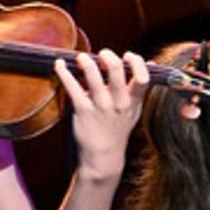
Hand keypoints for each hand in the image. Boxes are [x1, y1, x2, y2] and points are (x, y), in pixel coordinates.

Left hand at [55, 48, 149, 182]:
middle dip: (109, 57)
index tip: (128, 55)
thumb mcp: (134, 110)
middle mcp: (118, 102)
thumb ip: (139, 87)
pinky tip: (59, 65)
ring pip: (94, 78)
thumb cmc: (117, 129)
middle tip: (102, 53)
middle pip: (117, 72)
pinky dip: (64, 73)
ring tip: (81, 57)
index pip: (143, 78)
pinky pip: (73, 88)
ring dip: (87, 62)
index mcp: (132, 101)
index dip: (137, 62)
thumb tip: (150, 62)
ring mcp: (100, 106)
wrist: (103, 156)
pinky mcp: (83, 111)